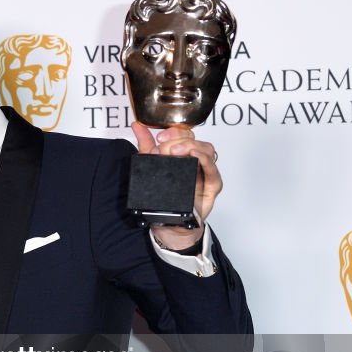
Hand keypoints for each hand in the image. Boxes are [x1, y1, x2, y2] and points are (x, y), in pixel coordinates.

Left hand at [131, 121, 221, 248]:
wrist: (170, 225)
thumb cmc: (165, 197)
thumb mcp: (151, 167)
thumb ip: (146, 146)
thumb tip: (137, 126)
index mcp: (185, 154)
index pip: (185, 134)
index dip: (174, 131)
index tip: (159, 136)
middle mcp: (197, 161)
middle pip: (196, 140)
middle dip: (179, 140)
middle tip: (164, 147)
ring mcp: (206, 173)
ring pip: (208, 151)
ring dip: (191, 147)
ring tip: (176, 152)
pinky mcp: (212, 187)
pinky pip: (213, 171)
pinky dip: (205, 160)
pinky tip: (195, 156)